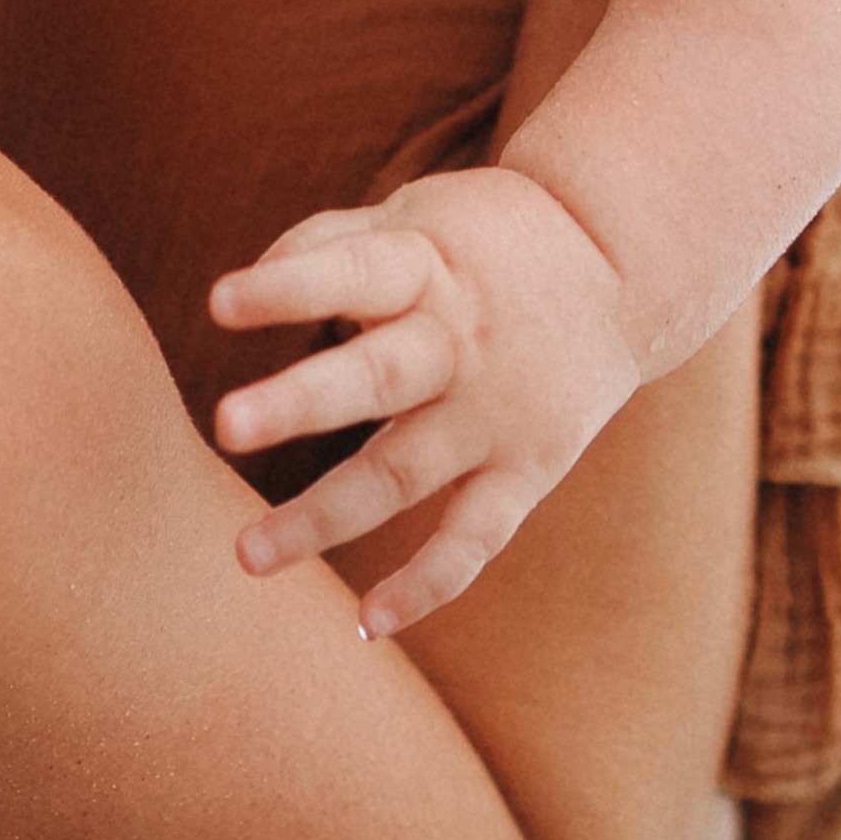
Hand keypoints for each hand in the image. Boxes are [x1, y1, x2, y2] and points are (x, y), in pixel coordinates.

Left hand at [208, 165, 643, 637]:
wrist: (622, 268)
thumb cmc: (484, 240)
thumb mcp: (416, 216)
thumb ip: (329, 243)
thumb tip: (245, 283)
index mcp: (428, 266)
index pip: (352, 271)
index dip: (287, 286)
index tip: (218, 300)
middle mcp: (461, 343)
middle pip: (377, 377)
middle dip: (301, 404)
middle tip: (222, 426)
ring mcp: (496, 415)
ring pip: (406, 472)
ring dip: (326, 514)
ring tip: (244, 554)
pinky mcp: (528, 471)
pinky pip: (475, 538)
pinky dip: (428, 585)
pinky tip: (367, 624)